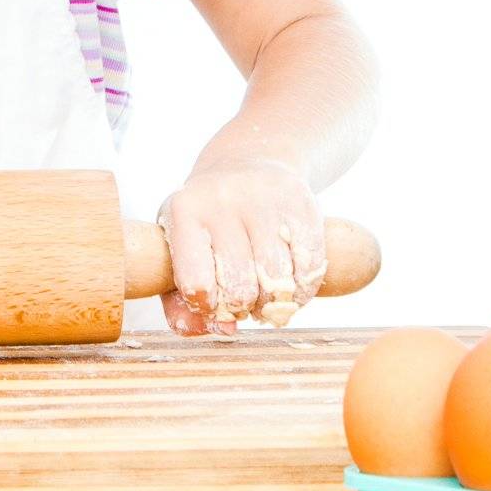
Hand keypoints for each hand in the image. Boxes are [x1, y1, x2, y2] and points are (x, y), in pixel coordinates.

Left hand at [155, 157, 327, 337]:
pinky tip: (291, 283)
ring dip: (275, 303)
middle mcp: (222, 199)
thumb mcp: (179, 246)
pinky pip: (311, 269)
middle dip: (243, 307)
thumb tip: (218, 330)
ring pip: (278, 281)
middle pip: (241, 288)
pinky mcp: (302, 204)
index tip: (212, 300)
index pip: (195, 284)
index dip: (207, 306)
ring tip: (266, 294)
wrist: (247, 160)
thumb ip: (180, 301)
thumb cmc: (208, 218)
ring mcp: (264, 199)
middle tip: (243, 299)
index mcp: (185, 210)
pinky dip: (304, 290)